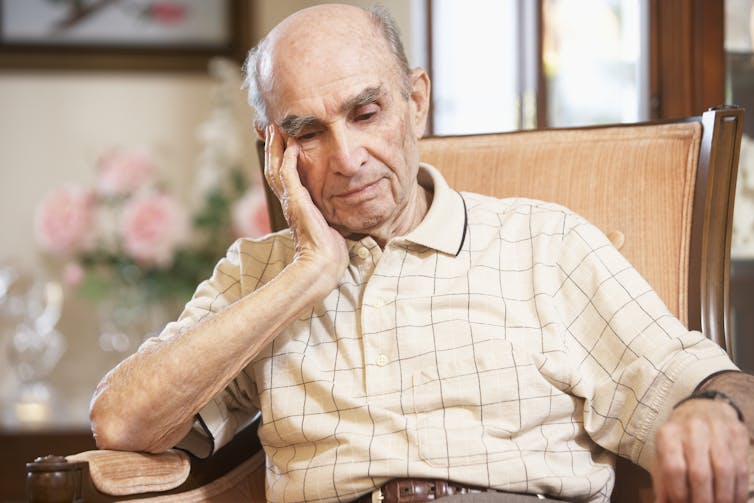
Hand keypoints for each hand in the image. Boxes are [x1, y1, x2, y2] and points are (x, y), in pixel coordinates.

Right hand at [264, 125, 348, 293]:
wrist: (323, 263)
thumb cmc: (328, 250)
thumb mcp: (327, 225)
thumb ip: (327, 213)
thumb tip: (337, 210)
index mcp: (294, 207)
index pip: (282, 177)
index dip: (278, 159)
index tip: (281, 141)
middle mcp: (288, 202)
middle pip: (273, 168)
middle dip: (272, 148)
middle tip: (271, 128)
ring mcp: (290, 201)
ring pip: (276, 168)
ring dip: (275, 148)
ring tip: (276, 130)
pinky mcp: (296, 202)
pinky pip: (288, 174)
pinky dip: (287, 159)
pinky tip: (292, 145)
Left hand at [652, 397, 749, 501]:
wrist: (703, 408)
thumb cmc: (679, 437)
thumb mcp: (663, 452)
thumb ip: (662, 479)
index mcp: (668, 434)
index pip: (674, 469)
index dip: (679, 493)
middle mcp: (692, 429)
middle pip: (700, 473)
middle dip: (703, 500)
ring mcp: (717, 429)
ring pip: (724, 471)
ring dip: (723, 497)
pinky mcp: (738, 433)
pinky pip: (741, 467)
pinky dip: (738, 490)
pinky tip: (734, 500)